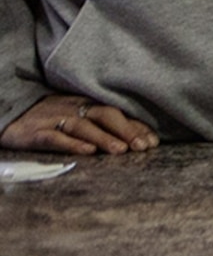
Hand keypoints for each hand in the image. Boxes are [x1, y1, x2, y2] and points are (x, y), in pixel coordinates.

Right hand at [1, 94, 155, 155]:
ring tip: (121, 151)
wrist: (7, 113)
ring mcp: (53, 119)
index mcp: (85, 104)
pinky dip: (71, 144)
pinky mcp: (34, 132)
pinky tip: (87, 152)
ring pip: (83, 126)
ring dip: (104, 138)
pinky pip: (54, 137)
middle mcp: (73, 109)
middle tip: (143, 147)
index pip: (117, 112)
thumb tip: (134, 136)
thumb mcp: (74, 114)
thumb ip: (100, 123)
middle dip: (127, 130)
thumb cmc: (47, 116)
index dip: (136, 126)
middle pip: (105, 115)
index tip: (154, 141)